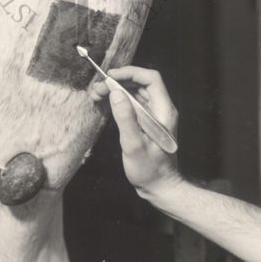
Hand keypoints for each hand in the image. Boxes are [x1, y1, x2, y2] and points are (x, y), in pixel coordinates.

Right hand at [90, 66, 179, 197]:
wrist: (160, 188)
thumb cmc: (150, 170)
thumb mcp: (134, 145)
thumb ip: (125, 118)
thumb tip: (115, 92)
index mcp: (163, 111)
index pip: (151, 79)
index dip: (130, 73)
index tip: (110, 77)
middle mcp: (161, 109)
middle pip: (141, 83)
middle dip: (119, 81)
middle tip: (97, 88)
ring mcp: (154, 115)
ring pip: (136, 92)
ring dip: (117, 90)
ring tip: (97, 94)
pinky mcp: (147, 122)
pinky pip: (133, 103)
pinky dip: (119, 100)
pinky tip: (106, 103)